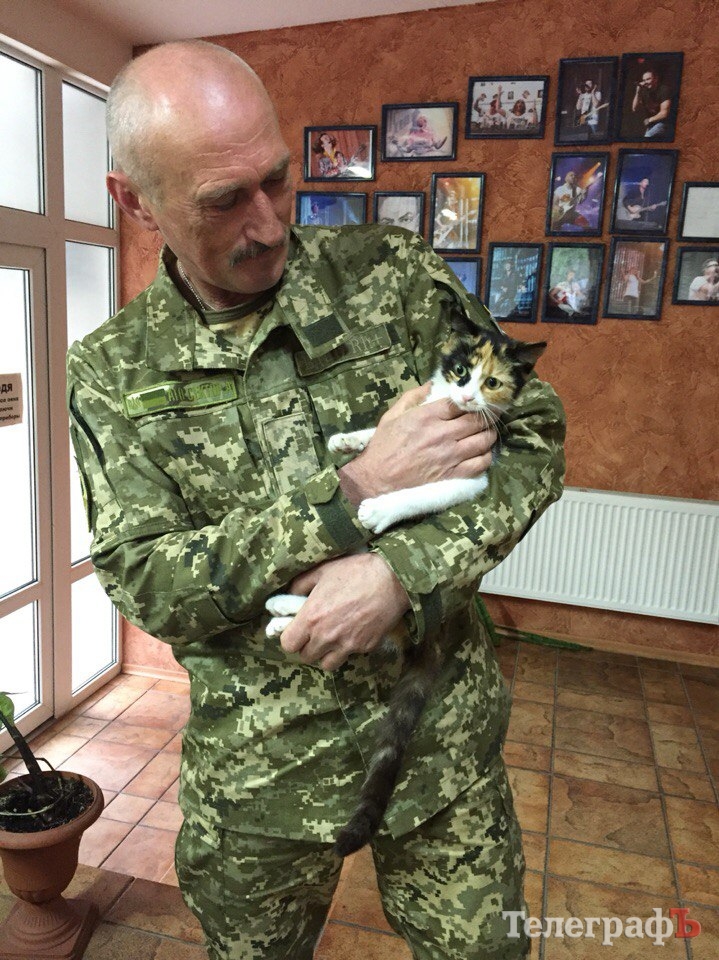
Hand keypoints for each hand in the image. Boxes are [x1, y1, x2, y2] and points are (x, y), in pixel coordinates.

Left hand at [278, 553, 409, 670]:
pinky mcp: (366, 647)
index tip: (297, 630)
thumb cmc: (356, 571)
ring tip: (333, 638)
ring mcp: (348, 644)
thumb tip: (290, 595)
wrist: (392, 578)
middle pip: (306, 657)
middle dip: (308, 646)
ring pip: (327, 664)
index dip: (291, 638)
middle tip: (315, 632)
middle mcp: (327, 636)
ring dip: (326, 654)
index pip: (288, 645)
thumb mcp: (322, 570)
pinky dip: (349, 647)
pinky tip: (354, 630)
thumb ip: (300, 584)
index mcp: (312, 618)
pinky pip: (351, 655)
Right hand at [339, 383, 496, 502]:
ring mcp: (449, 455)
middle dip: (488, 415)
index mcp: (427, 416)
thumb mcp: (392, 415)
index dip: (473, 400)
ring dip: (490, 434)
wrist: (376, 479)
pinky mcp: (452, 474)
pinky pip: (480, 464)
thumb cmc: (383, 446)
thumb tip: (432, 384)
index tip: (477, 399)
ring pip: (484, 441)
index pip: (461, 403)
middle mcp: (442, 434)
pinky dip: (486, 456)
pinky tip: (483, 453)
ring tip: (488, 432)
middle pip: (477, 420)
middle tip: (491, 413)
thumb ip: (413, 397)